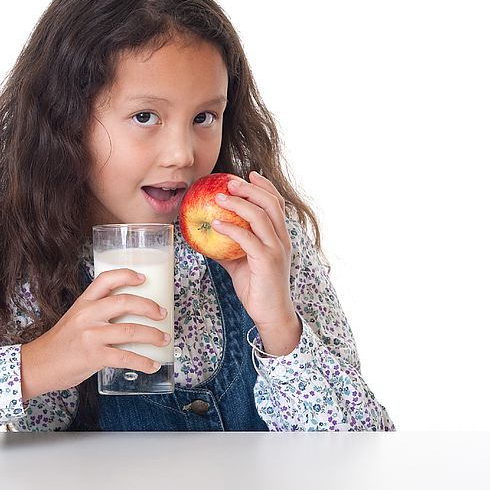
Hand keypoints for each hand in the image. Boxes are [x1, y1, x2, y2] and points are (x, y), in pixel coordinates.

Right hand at [20, 269, 170, 398]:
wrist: (38, 366)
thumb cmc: (60, 344)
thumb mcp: (74, 320)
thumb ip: (96, 315)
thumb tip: (130, 316)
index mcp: (83, 303)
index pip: (105, 280)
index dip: (127, 275)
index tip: (143, 278)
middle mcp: (87, 315)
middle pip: (124, 302)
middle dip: (149, 307)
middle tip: (162, 313)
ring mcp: (90, 336)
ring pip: (130, 330)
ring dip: (153, 335)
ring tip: (164, 338)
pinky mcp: (93, 356)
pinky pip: (125, 357)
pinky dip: (143, 362)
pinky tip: (152, 365)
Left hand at [211, 171, 300, 353]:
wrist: (271, 314)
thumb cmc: (257, 289)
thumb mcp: (240, 263)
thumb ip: (229, 247)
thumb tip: (206, 235)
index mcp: (279, 237)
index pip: (277, 204)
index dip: (264, 186)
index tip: (249, 174)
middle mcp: (282, 240)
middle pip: (271, 204)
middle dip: (250, 188)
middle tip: (229, 181)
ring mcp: (276, 250)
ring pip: (261, 217)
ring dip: (239, 204)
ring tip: (219, 197)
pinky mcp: (267, 262)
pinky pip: (248, 239)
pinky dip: (231, 228)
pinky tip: (216, 224)